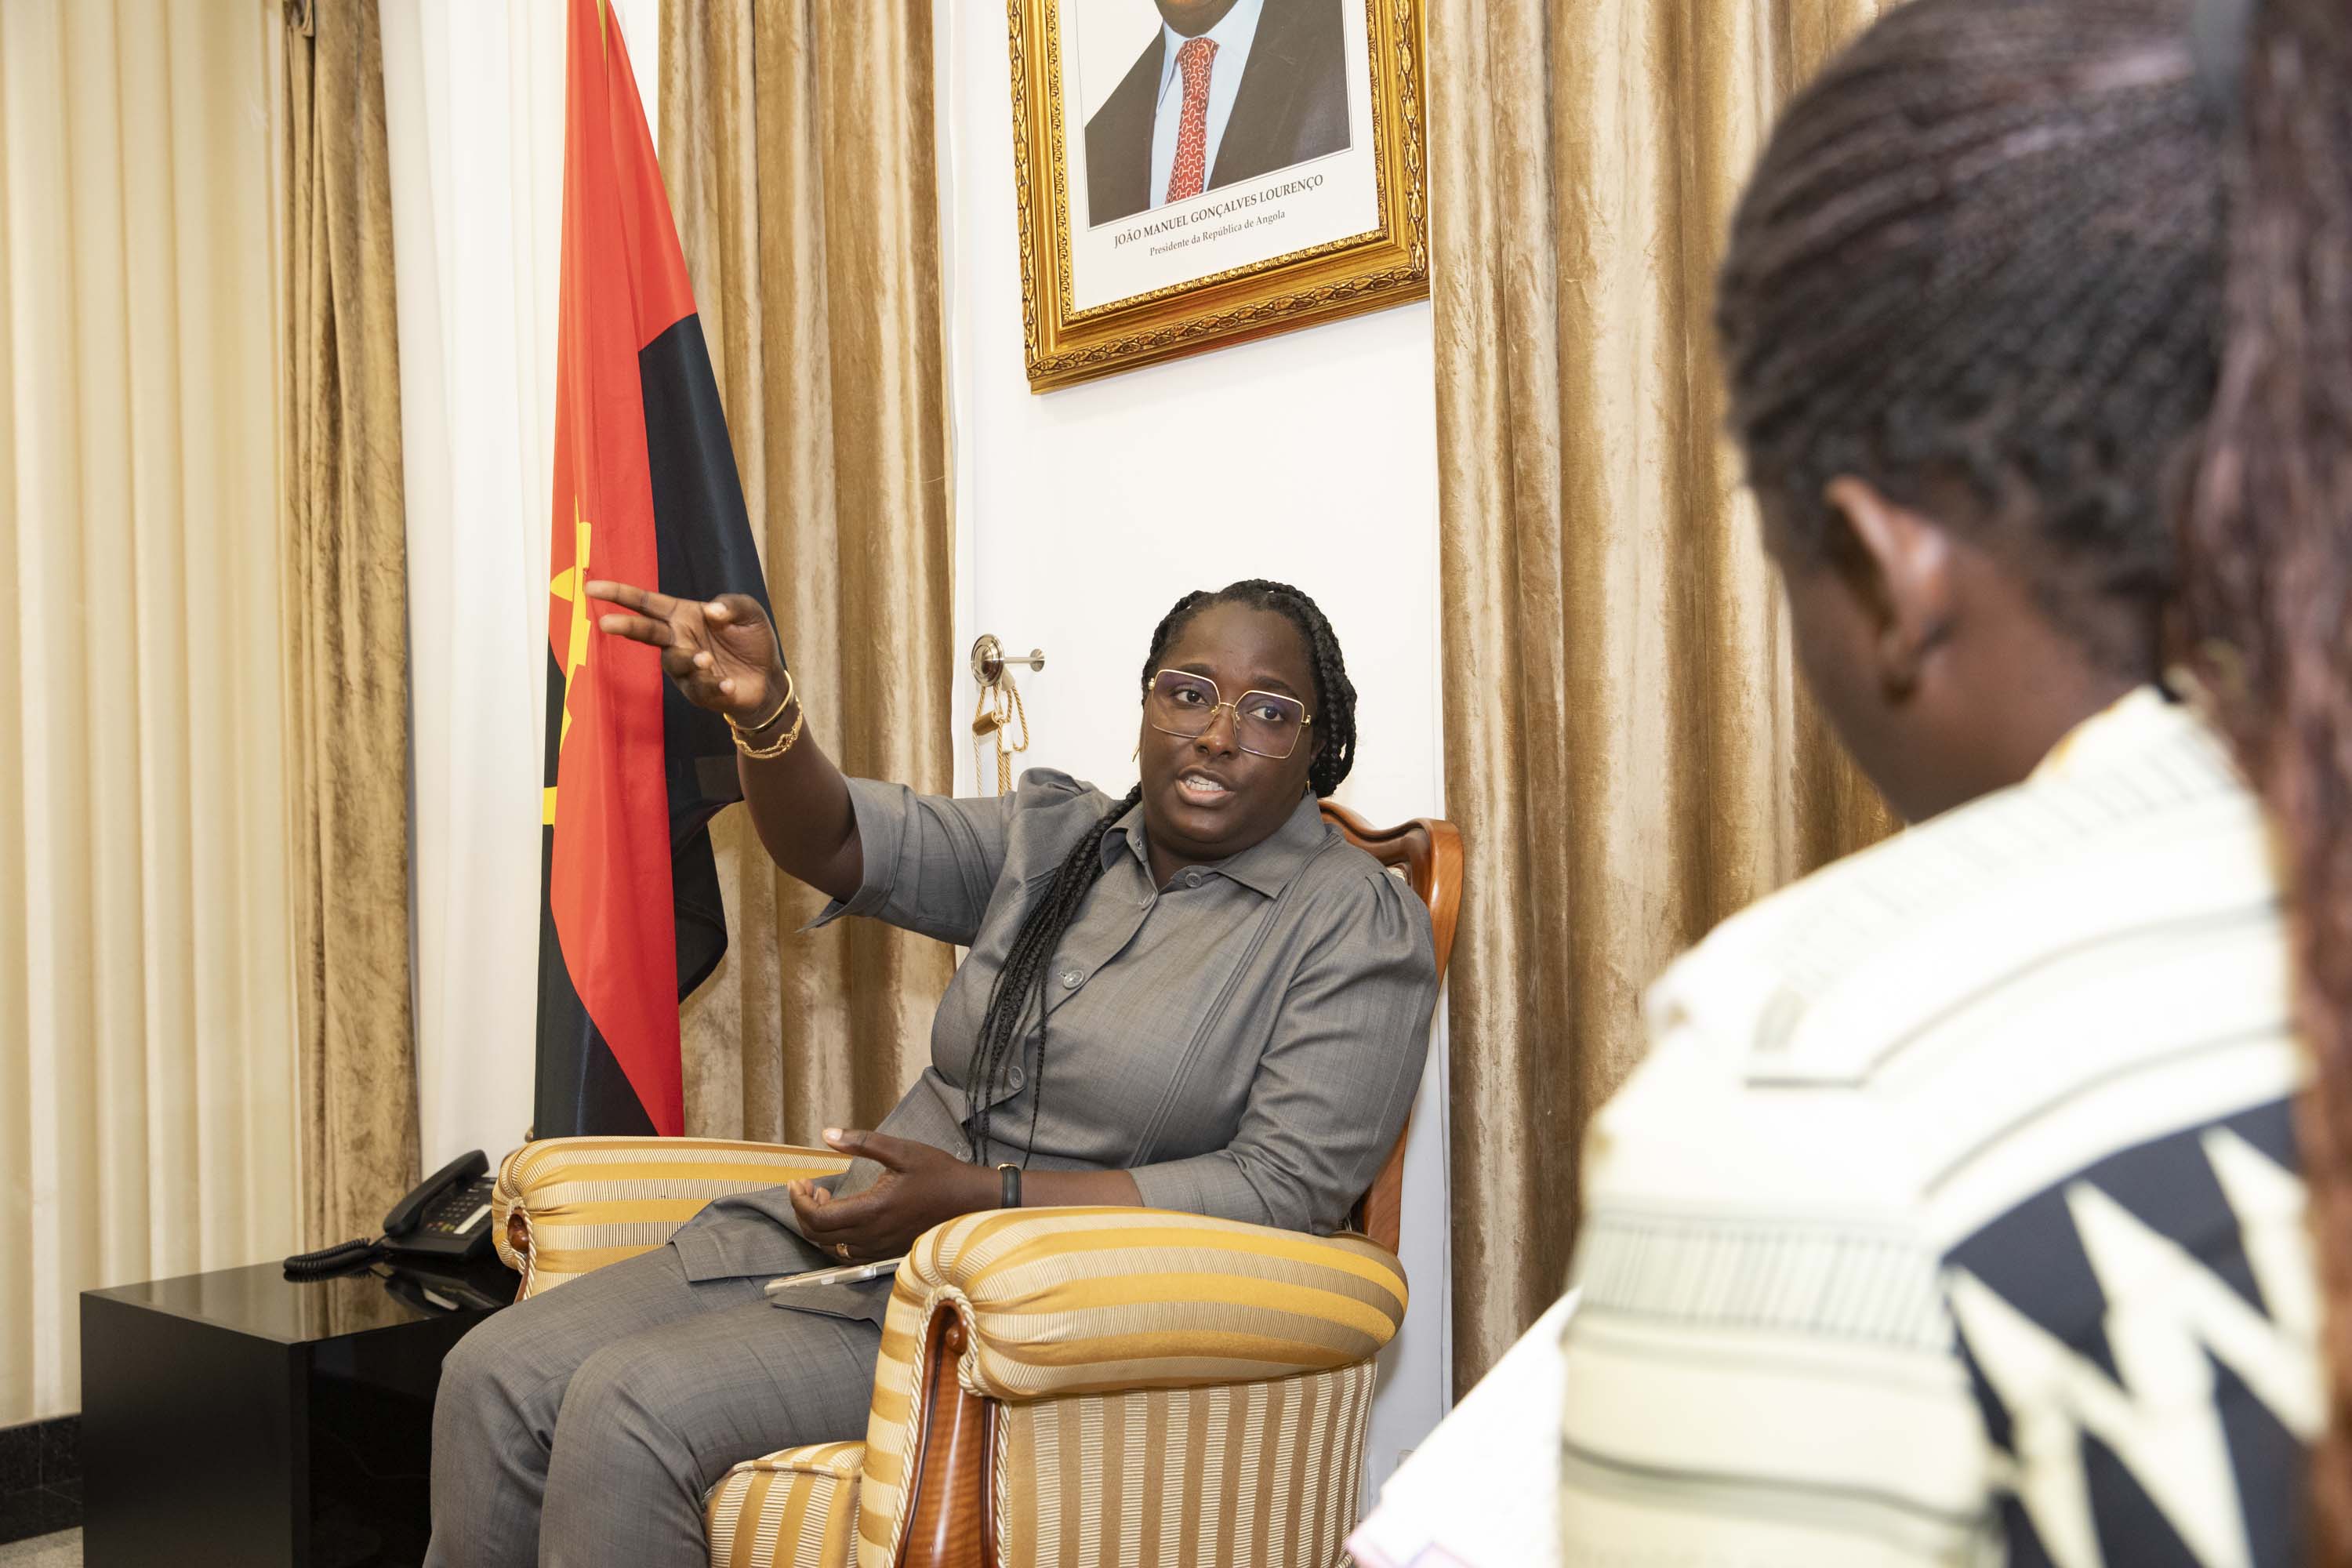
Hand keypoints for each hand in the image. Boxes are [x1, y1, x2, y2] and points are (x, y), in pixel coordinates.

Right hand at [587, 580, 782, 724]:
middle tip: (606, 623)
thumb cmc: (751, 640)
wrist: (766, 679)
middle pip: (645, 631)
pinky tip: (729, 684)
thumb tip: (712, 610)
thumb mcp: (749, 613)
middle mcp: (678, 640)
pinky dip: (715, 685)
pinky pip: (700, 688)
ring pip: (675, 661)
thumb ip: (733, 605)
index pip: (647, 603)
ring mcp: (684, 668)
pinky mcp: (697, 692)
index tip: (591, 588)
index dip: (619, 594)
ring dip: (689, 660)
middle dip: (625, 626)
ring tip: (707, 660)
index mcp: (683, 615)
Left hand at [788, 1129, 990, 1261]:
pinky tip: (844, 1217)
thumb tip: (827, 1134)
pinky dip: (835, 1239)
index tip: (798, 1182)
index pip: (818, 1218)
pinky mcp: (887, 1251)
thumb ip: (862, 1142)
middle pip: (819, 1236)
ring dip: (820, 1226)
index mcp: (872, 1210)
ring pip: (831, 1248)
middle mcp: (872, 1235)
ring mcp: (880, 1247)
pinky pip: (849, 1254)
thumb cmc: (938, 1173)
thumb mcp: (901, 1150)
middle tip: (808, 1187)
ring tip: (826, 1199)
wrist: (971, 1200)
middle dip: (804, 1211)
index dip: (799, 1202)